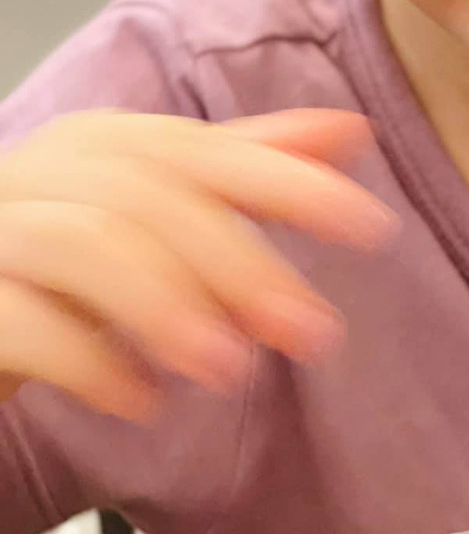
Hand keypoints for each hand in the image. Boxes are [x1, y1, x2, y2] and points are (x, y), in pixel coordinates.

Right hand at [0, 109, 395, 420]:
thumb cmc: (61, 269)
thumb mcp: (157, 215)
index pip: (204, 150)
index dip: (289, 182)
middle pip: (150, 195)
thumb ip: (244, 172)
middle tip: (306, 329)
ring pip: (84, 242)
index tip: (369, 226)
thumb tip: (349, 132)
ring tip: (230, 369)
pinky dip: (88, 360)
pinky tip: (141, 401)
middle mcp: (39, 171)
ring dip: (169, 305)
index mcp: (96, 143)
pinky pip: (19, 318)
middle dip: (239, 263)